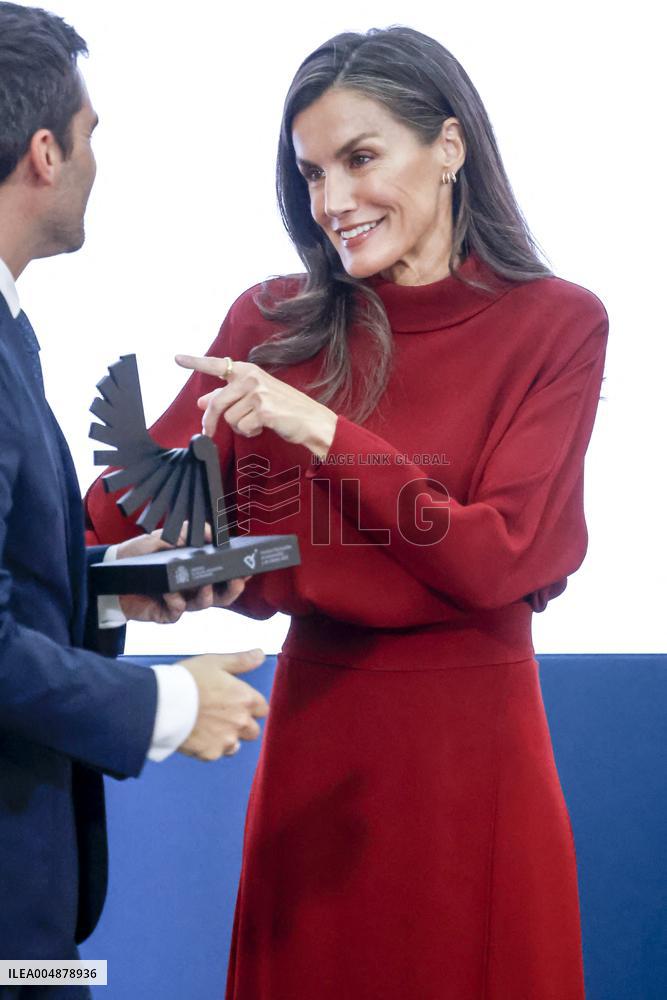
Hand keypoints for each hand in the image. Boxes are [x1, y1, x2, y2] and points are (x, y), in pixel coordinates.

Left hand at [114, 529, 246, 621]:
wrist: (113, 571)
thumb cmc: (141, 553)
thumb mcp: (165, 535)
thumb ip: (188, 531)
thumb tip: (212, 532)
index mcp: (198, 571)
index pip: (225, 575)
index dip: (240, 574)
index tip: (250, 569)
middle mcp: (193, 588)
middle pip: (223, 595)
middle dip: (233, 590)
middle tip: (237, 580)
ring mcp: (181, 601)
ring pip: (204, 604)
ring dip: (207, 595)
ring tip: (204, 585)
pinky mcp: (166, 613)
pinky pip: (177, 612)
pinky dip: (176, 603)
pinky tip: (170, 593)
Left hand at [175, 354, 336, 458]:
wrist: (312, 420)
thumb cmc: (284, 408)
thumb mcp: (255, 397)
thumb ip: (229, 397)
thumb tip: (202, 401)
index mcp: (248, 371)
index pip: (217, 365)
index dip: (195, 362)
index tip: (176, 358)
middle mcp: (251, 377)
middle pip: (216, 402)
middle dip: (210, 421)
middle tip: (207, 432)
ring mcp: (257, 392)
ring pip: (229, 417)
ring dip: (240, 426)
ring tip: (258, 422)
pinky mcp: (263, 409)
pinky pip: (242, 427)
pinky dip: (250, 432)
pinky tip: (264, 426)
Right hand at [177, 649, 268, 760]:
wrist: (162, 704)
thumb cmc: (187, 680)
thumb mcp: (216, 662)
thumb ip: (241, 661)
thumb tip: (259, 655)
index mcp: (245, 698)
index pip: (263, 709)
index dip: (251, 706)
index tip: (239, 703)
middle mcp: (240, 721)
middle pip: (253, 731)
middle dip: (242, 725)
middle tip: (223, 716)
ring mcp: (226, 740)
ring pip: (235, 745)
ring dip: (227, 739)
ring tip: (209, 728)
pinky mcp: (210, 753)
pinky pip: (216, 753)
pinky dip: (209, 747)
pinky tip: (197, 736)